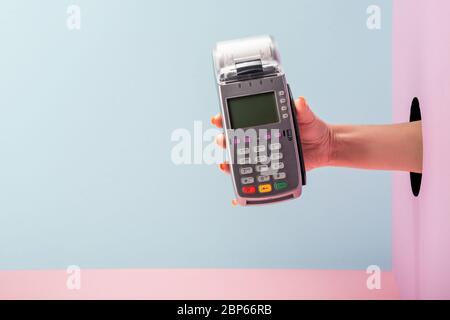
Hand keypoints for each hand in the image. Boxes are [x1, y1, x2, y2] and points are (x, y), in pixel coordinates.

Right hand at [211, 97, 333, 204]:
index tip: (217, 119)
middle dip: (223, 140)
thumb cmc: (311, 128)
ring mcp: (261, 157)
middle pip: (233, 141)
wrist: (322, 148)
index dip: (225, 119)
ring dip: (228, 164)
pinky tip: (236, 199)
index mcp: (262, 124)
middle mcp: (257, 140)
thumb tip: (300, 101)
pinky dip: (242, 192)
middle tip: (221, 140)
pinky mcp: (267, 171)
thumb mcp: (306, 117)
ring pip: (238, 161)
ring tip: (224, 165)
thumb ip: (302, 110)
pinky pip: (252, 180)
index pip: (239, 120)